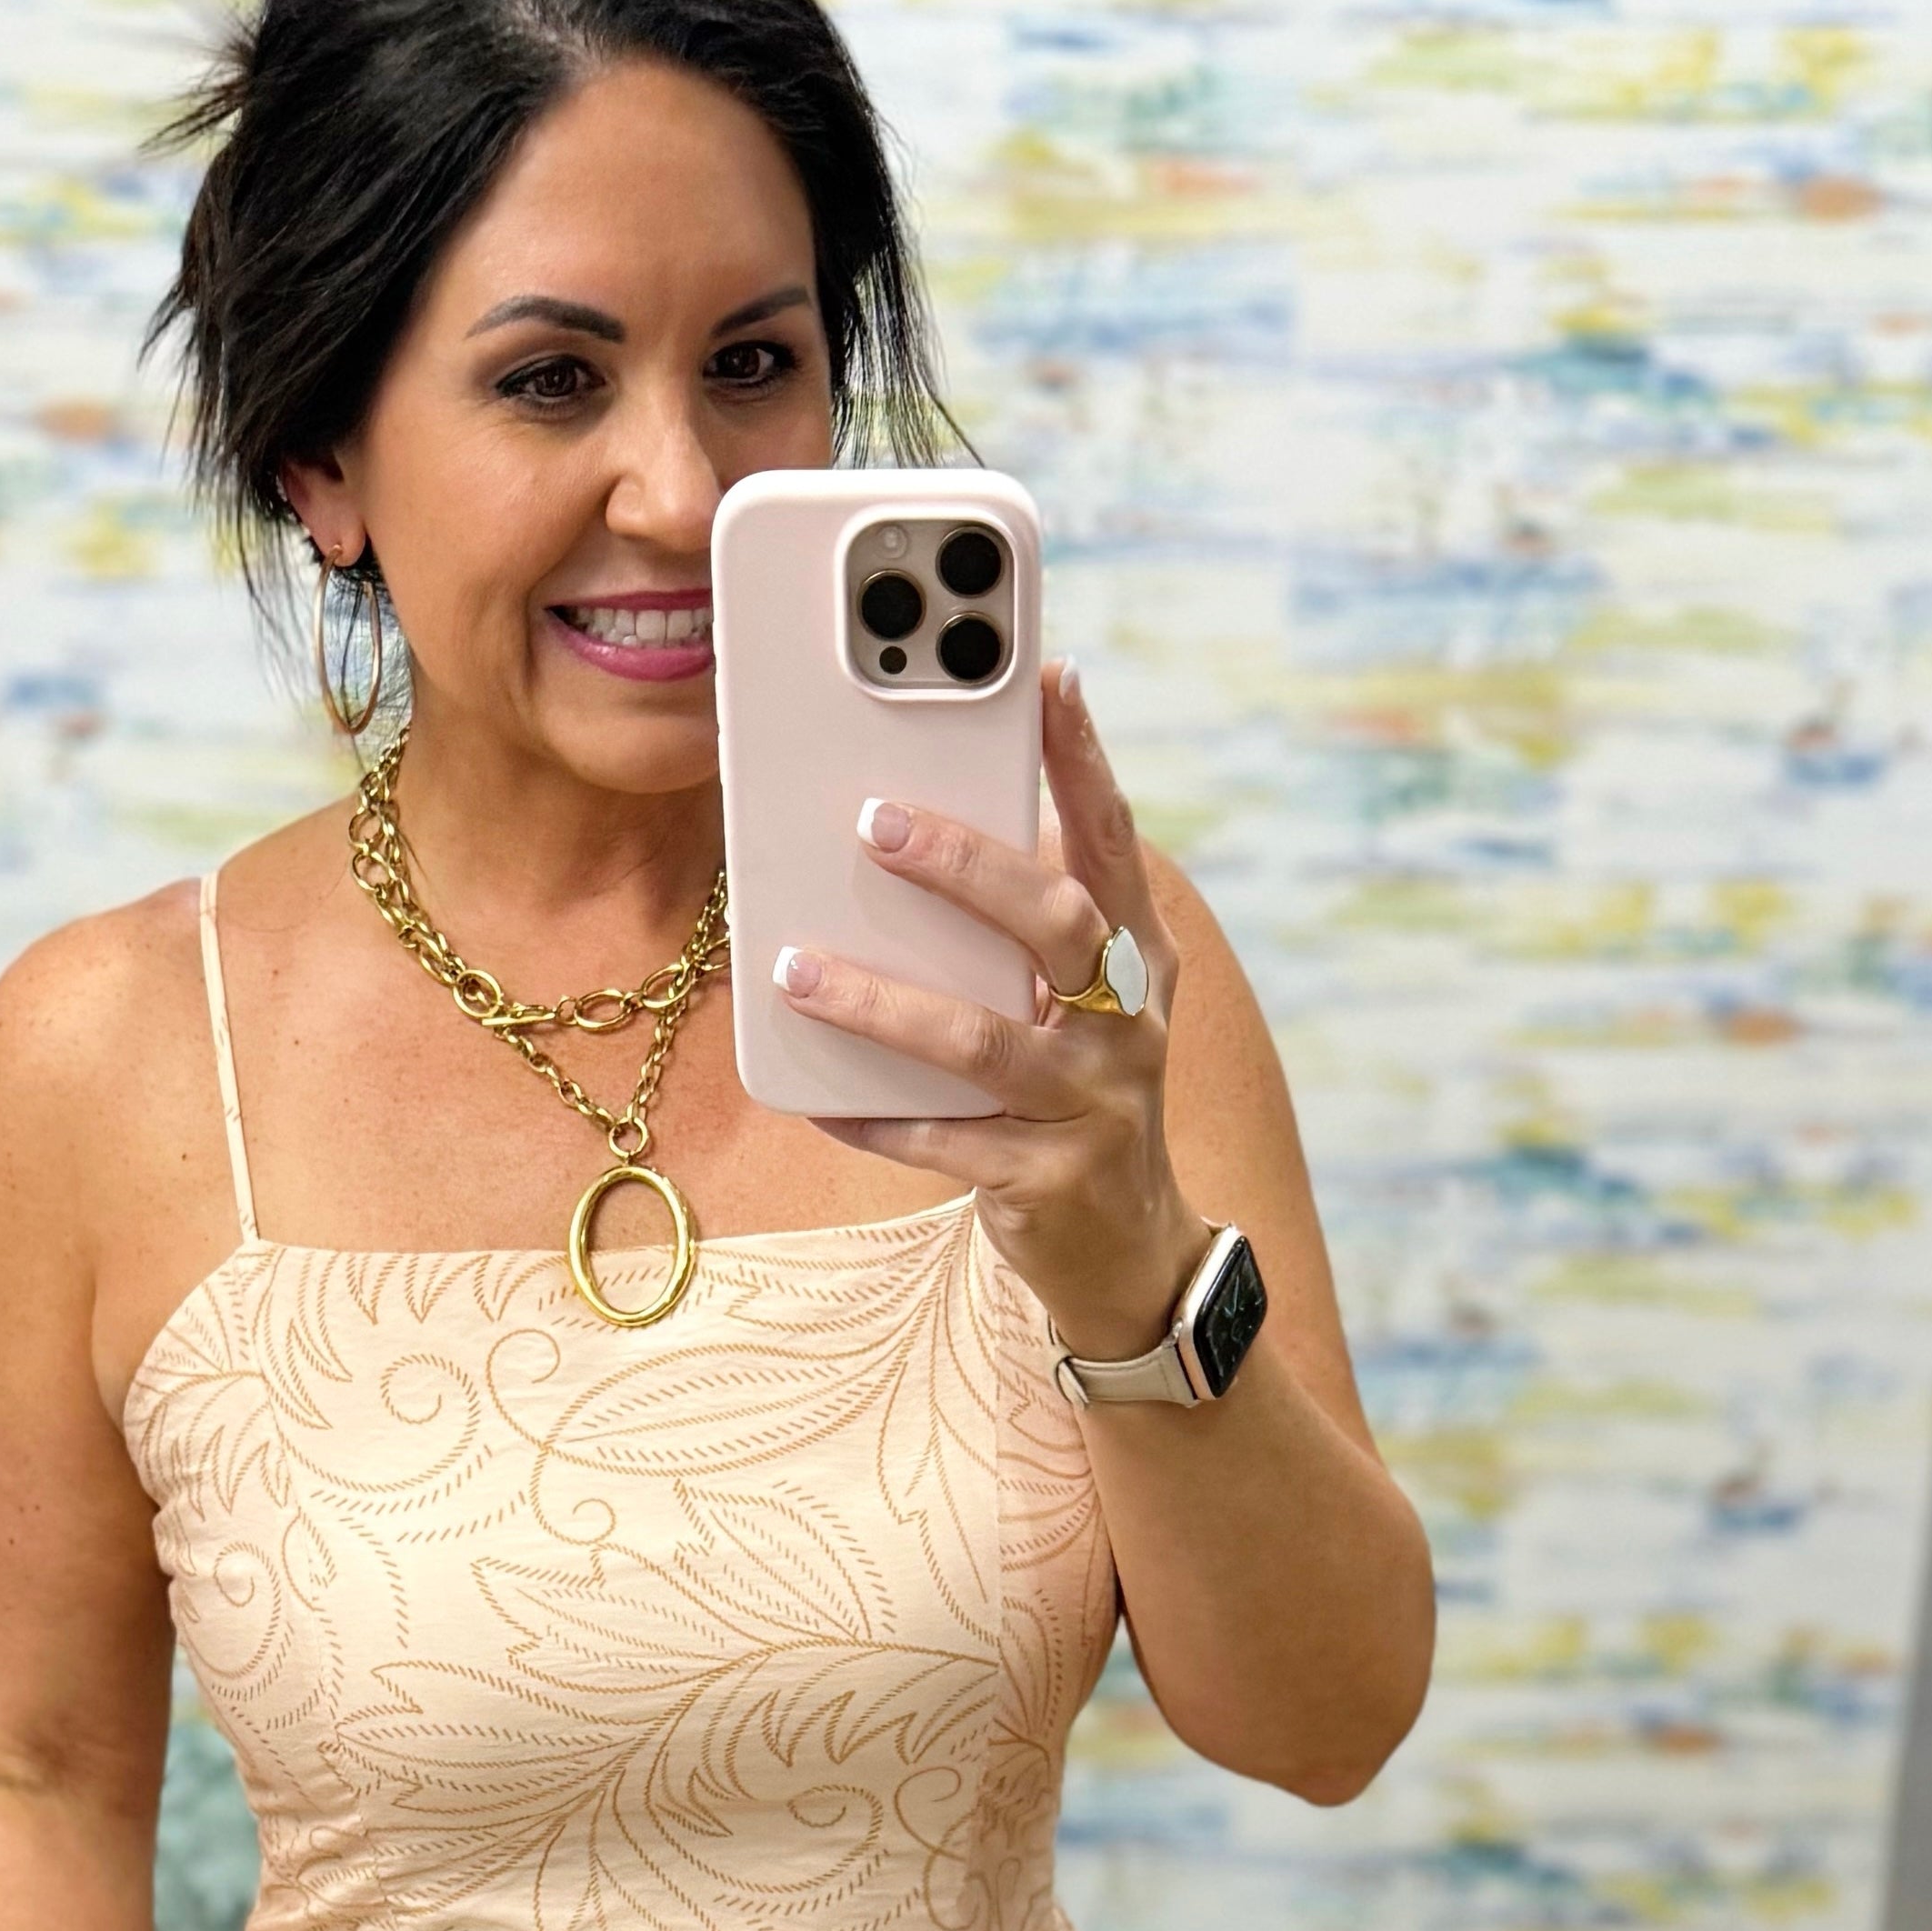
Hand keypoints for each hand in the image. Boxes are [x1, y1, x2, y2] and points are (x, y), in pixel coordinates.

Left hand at [780, 658, 1208, 1374]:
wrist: (1131, 1254)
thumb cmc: (1077, 1099)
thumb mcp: (1074, 1008)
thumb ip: (1021, 933)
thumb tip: (910, 834)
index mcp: (1137, 961)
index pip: (1113, 844)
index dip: (1084, 761)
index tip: (1048, 677)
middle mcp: (1125, 1025)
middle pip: (1053, 924)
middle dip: (965, 866)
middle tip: (874, 822)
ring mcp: (1091, 1106)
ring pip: (979, 1040)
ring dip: (880, 1000)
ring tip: (794, 969)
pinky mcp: (1044, 1182)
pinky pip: (938, 1141)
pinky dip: (870, 1114)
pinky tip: (813, 1092)